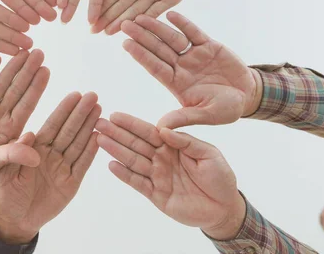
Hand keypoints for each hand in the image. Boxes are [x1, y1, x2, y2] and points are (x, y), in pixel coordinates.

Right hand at [0, 50, 49, 188]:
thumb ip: (13, 155)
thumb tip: (37, 158)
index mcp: (12, 127)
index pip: (27, 103)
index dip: (36, 87)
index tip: (46, 71)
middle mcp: (2, 114)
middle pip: (17, 89)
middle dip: (28, 71)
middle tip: (39, 53)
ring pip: (1, 84)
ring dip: (12, 68)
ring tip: (22, 51)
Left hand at [0, 92, 100, 243]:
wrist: (15, 220)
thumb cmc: (6, 195)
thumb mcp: (3, 174)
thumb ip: (15, 155)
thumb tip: (29, 134)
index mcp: (35, 148)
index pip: (52, 125)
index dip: (64, 110)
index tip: (75, 95)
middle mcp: (51, 154)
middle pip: (69, 130)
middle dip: (81, 113)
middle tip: (93, 96)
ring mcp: (62, 167)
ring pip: (78, 144)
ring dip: (89, 127)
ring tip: (99, 110)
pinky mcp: (71, 183)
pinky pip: (82, 165)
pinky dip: (91, 152)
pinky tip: (98, 137)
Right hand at [92, 0, 208, 34]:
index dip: (103, 4)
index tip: (91, 14)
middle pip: (121, 6)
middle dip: (108, 18)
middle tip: (94, 30)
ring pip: (135, 12)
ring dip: (122, 22)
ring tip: (108, 32)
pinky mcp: (169, 0)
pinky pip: (155, 12)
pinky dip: (144, 20)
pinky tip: (132, 27)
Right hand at [96, 113, 245, 239]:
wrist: (224, 208)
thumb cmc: (220, 177)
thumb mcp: (208, 154)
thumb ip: (186, 141)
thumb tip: (163, 130)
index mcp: (173, 146)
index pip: (149, 132)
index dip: (131, 124)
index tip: (115, 115)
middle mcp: (161, 159)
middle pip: (135, 144)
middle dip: (116, 134)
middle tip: (98, 124)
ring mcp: (157, 176)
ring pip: (132, 161)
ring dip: (115, 150)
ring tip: (99, 140)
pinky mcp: (156, 194)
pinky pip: (137, 183)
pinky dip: (124, 174)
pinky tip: (111, 165)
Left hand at [120, 12, 259, 128]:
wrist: (248, 96)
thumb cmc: (226, 109)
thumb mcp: (207, 115)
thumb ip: (184, 118)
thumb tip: (161, 128)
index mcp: (177, 84)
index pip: (155, 67)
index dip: (141, 55)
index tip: (125, 44)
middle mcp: (182, 67)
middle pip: (158, 50)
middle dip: (142, 37)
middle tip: (124, 25)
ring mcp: (194, 55)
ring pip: (172, 39)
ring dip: (157, 28)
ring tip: (141, 17)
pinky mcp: (208, 46)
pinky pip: (193, 32)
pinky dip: (183, 23)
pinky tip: (170, 15)